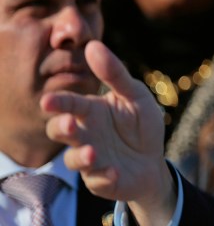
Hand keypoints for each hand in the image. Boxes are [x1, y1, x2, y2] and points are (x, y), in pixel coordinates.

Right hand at [42, 40, 175, 225]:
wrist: (154, 161)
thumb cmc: (141, 124)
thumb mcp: (135, 95)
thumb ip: (115, 74)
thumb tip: (93, 45)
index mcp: (90, 110)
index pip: (69, 104)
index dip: (58, 102)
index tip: (48, 100)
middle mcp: (84, 134)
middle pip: (60, 131)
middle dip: (61, 128)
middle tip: (69, 124)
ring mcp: (89, 159)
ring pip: (73, 159)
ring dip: (81, 156)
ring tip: (94, 152)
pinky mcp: (100, 179)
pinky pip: (97, 180)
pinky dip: (104, 176)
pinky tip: (115, 171)